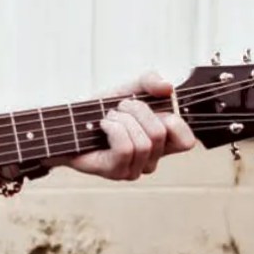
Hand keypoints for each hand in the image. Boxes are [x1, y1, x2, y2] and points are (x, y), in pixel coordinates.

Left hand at [61, 71, 196, 179]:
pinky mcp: (116, 172)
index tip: (151, 107)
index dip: (173, 120)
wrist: (66, 122)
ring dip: (121, 120)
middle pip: (160, 133)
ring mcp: (134, 168)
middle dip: (136, 110)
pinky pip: (126, 148)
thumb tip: (168, 87)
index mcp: (161, 142)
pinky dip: (113, 129)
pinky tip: (102, 126)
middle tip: (119, 108)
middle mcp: (151, 159)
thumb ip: (149, 82)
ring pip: (143, 142)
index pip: (187, 141)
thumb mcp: (126, 89)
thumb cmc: (98, 110)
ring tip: (108, 117)